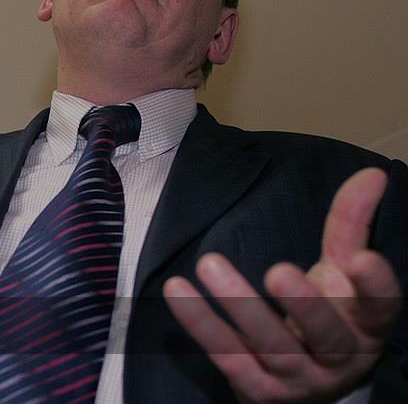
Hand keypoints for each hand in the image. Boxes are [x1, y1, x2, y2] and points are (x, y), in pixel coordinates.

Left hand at [163, 168, 401, 402]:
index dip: (374, 287)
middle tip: (278, 271)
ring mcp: (296, 377)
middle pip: (325, 336)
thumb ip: (351, 224)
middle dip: (303, 306)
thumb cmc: (328, 315)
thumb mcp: (341, 271)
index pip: (379, 308)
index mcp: (365, 326)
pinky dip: (199, 323)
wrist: (306, 384)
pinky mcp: (255, 387)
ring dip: (238, 306)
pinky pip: (225, 354)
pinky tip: (177, 291)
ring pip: (270, 346)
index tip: (361, 258)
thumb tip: (371, 173)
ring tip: (210, 265)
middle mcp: (337, 358)